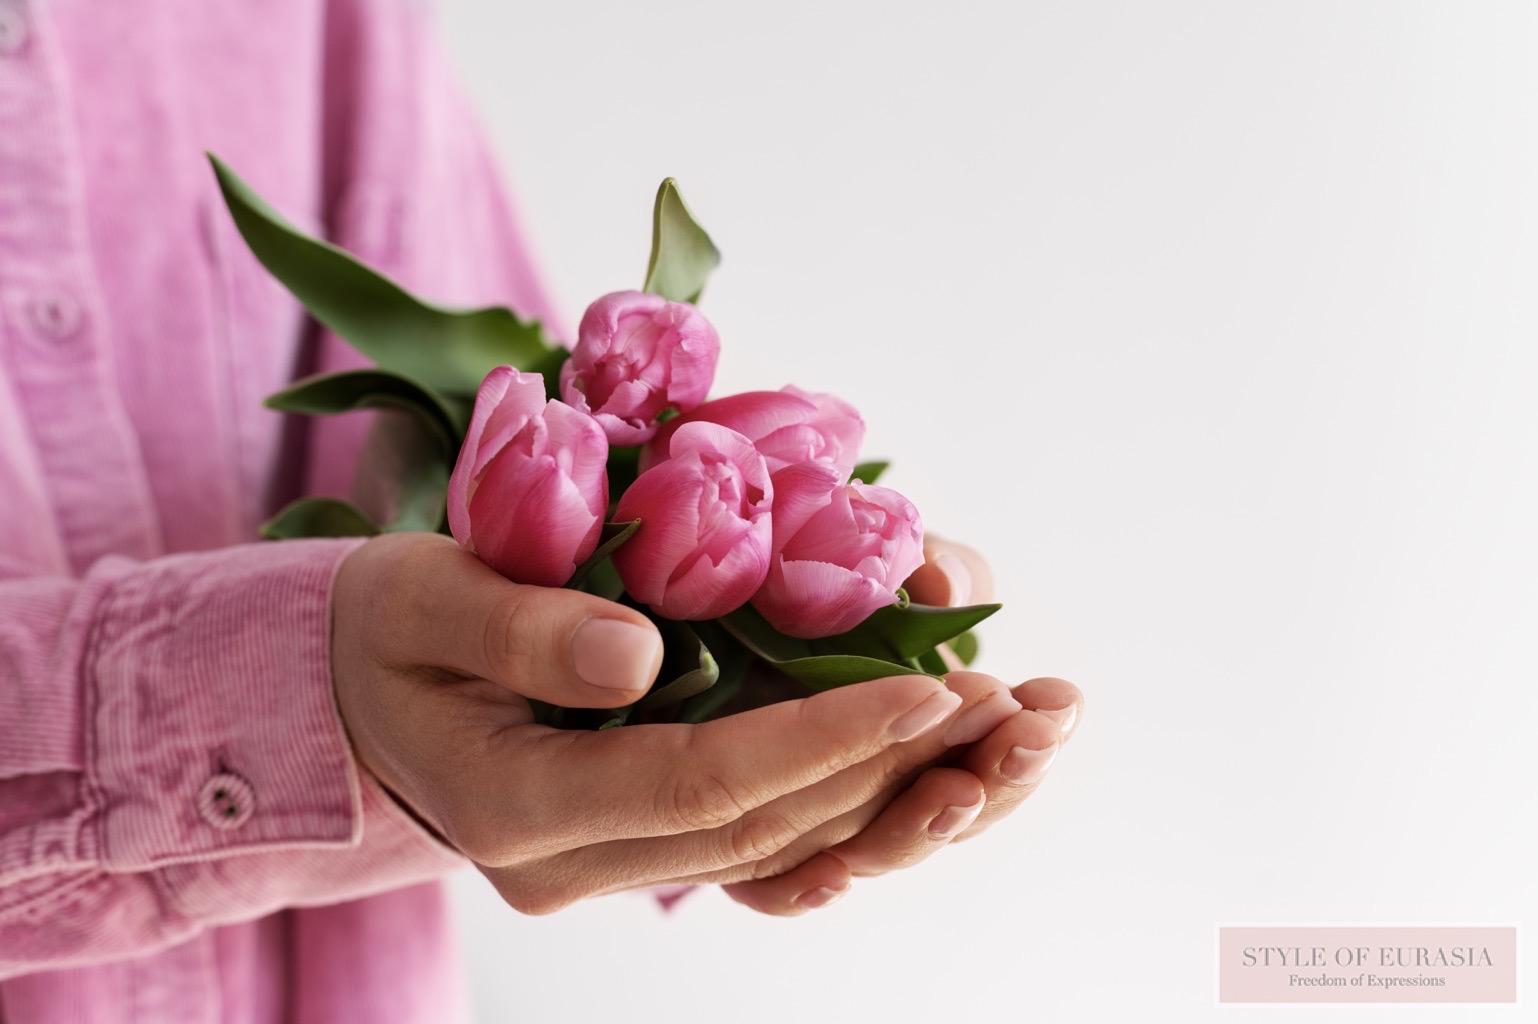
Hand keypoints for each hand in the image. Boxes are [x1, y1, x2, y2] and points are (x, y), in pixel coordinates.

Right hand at [330, 533, 1018, 913]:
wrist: (346, 694)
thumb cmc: (379, 629)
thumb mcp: (421, 598)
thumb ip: (518, 626)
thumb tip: (639, 653)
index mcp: (520, 805)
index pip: (701, 784)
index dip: (823, 738)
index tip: (932, 685)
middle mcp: (577, 859)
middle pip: (766, 828)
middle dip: (896, 767)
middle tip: (1010, 709)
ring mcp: (614, 862)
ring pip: (782, 848)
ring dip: (901, 796)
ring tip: (1008, 742)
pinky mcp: (643, 836)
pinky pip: (766, 840)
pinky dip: (856, 803)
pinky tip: (936, 773)